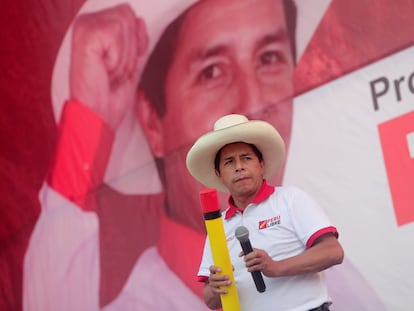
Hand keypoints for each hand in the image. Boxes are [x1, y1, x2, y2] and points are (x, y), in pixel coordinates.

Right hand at [69, 3, 148, 128]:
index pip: (128, 14)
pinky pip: (115, 33)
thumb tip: (140, 21)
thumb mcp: (130, 62)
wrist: (99, 115)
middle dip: (129, 49)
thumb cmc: (108, 96)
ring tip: (110, 70)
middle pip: (128, 16)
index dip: (134, 42)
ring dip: (123, 56)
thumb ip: (135, 40)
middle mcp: (86, 23)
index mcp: (95, 26)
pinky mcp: (85, 34)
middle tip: (114, 69)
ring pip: (124, 24)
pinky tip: (104, 68)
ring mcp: (84, 27)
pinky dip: (116, 57)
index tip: (121, 64)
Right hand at [206, 265, 231, 294]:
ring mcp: (212, 284)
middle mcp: (211, 278)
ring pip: (215, 284)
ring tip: (230, 282)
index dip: (215, 268)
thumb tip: (232, 268)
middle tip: (228, 277)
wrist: (215, 288)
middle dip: (221, 277)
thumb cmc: (220, 278)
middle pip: (213, 277)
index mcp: (213, 272)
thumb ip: (227, 269)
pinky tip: (227, 291)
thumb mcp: (222, 273)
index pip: (212, 268)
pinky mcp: (214, 290)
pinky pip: (217, 291)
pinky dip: (222, 291)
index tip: (221, 269)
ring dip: (223, 283)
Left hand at [240, 248, 277, 276]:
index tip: (240, 255)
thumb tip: (245, 255)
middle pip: (253, 254)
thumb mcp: (262, 256)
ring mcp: (263, 261)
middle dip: (247, 258)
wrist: (276, 268)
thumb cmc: (268, 263)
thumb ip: (255, 255)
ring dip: (248, 264)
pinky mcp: (264, 267)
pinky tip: (249, 269)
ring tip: (247, 266)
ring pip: (253, 261)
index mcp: (261, 252)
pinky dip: (251, 269)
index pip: (251, 249)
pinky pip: (255, 267)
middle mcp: (262, 255)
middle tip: (245, 260)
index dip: (244, 252)